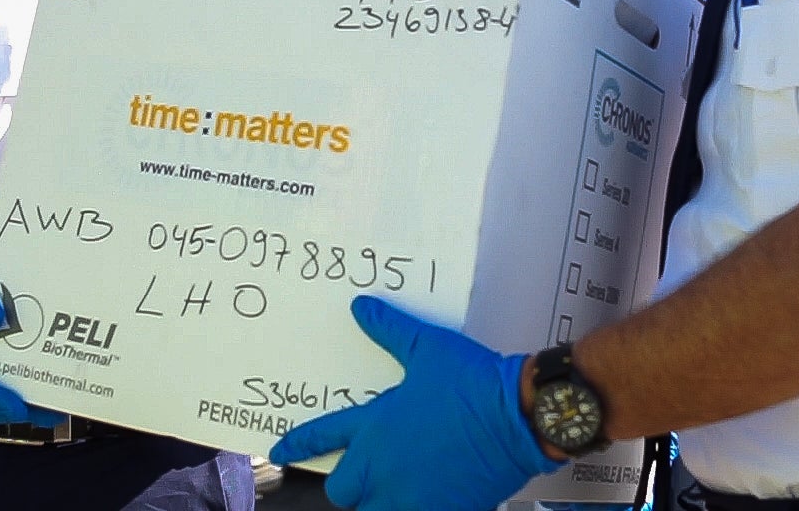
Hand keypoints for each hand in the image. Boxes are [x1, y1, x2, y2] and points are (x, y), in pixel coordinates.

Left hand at [270, 296, 559, 509]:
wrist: (518, 416)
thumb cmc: (472, 383)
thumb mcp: (427, 348)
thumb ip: (389, 329)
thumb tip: (360, 307)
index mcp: (376, 426)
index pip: (321, 437)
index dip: (298, 445)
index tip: (280, 452)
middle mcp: (384, 465)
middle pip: (343, 490)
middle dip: (347, 485)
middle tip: (361, 475)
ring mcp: (411, 493)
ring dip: (376, 503)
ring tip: (392, 492)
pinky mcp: (440, 509)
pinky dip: (413, 507)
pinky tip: (427, 497)